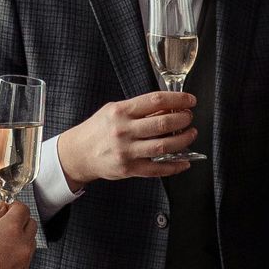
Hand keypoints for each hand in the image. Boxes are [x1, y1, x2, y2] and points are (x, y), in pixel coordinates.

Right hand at [0, 197, 35, 268]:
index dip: (13, 206)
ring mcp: (24, 262)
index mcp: (10, 230)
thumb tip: (0, 208)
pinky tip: (0, 258)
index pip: (23, 209)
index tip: (6, 209)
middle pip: (31, 224)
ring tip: (0, 244)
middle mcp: (22, 245)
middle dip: (19, 221)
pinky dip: (17, 255)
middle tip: (3, 224)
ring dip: (20, 238)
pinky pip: (25, 259)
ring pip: (30, 242)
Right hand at [58, 92, 196, 186]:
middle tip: (189, 118)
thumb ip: (138, 109)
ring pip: (163, 146)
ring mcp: (126, 151)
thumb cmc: (98, 130)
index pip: (155, 100)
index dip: (177, 99)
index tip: (189, 100)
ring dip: (183, 140)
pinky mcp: (128, 168)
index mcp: (121, 111)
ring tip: (190, 134)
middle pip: (163, 123)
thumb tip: (167, 108)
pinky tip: (184, 162)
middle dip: (183, 119)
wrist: (78, 153)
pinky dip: (174, 166)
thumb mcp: (113, 111)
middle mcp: (123, 130)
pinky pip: (157, 169)